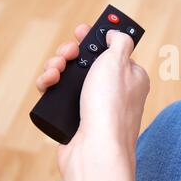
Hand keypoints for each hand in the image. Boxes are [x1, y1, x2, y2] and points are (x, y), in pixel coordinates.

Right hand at [36, 24, 149, 180]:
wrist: (95, 149)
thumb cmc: (111, 105)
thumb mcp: (119, 62)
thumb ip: (120, 42)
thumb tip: (116, 34)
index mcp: (131, 76)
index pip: (114, 51)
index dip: (97, 39)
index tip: (82, 32)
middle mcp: (115, 90)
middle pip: (88, 61)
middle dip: (72, 53)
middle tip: (68, 53)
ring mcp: (95, 104)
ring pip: (71, 76)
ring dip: (58, 66)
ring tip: (55, 70)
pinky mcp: (77, 117)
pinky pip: (60, 94)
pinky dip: (52, 85)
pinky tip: (48, 82)